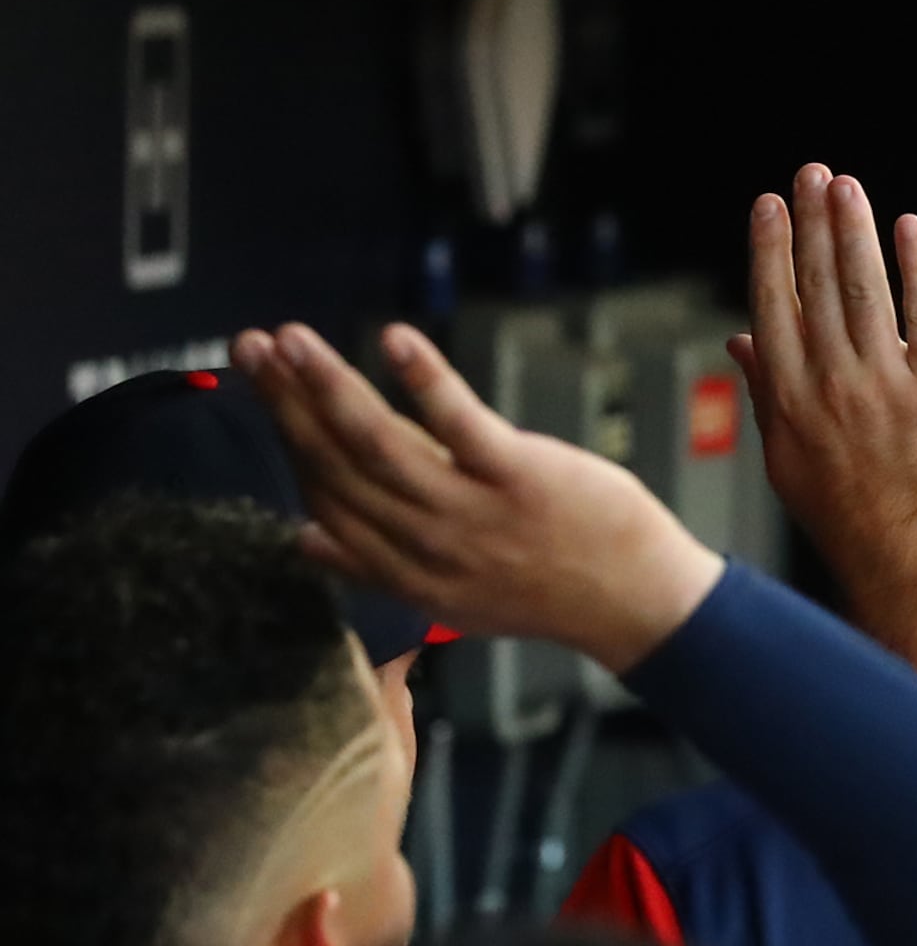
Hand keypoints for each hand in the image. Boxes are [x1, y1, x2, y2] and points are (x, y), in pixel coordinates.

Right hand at [237, 321, 722, 672]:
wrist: (639, 607)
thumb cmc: (546, 588)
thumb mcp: (448, 597)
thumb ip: (374, 567)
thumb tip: (301, 538)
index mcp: (401, 572)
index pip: (323, 494)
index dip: (283, 434)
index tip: (254, 383)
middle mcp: (425, 545)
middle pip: (337, 463)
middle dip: (285, 400)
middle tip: (248, 343)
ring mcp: (472, 512)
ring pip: (380, 443)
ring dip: (328, 386)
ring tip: (290, 338)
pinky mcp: (521, 479)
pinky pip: (462, 425)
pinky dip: (425, 380)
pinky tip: (392, 339)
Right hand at [731, 167, 916, 595]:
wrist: (909, 558)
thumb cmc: (847, 511)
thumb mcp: (785, 457)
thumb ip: (763, 392)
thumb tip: (739, 340)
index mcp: (787, 395)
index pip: (772, 304)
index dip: (770, 248)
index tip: (768, 203)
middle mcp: (829, 383)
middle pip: (817, 284)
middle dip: (812, 222)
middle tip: (812, 172)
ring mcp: (884, 385)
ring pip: (864, 289)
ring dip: (854, 230)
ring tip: (846, 185)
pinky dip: (915, 266)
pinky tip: (908, 228)